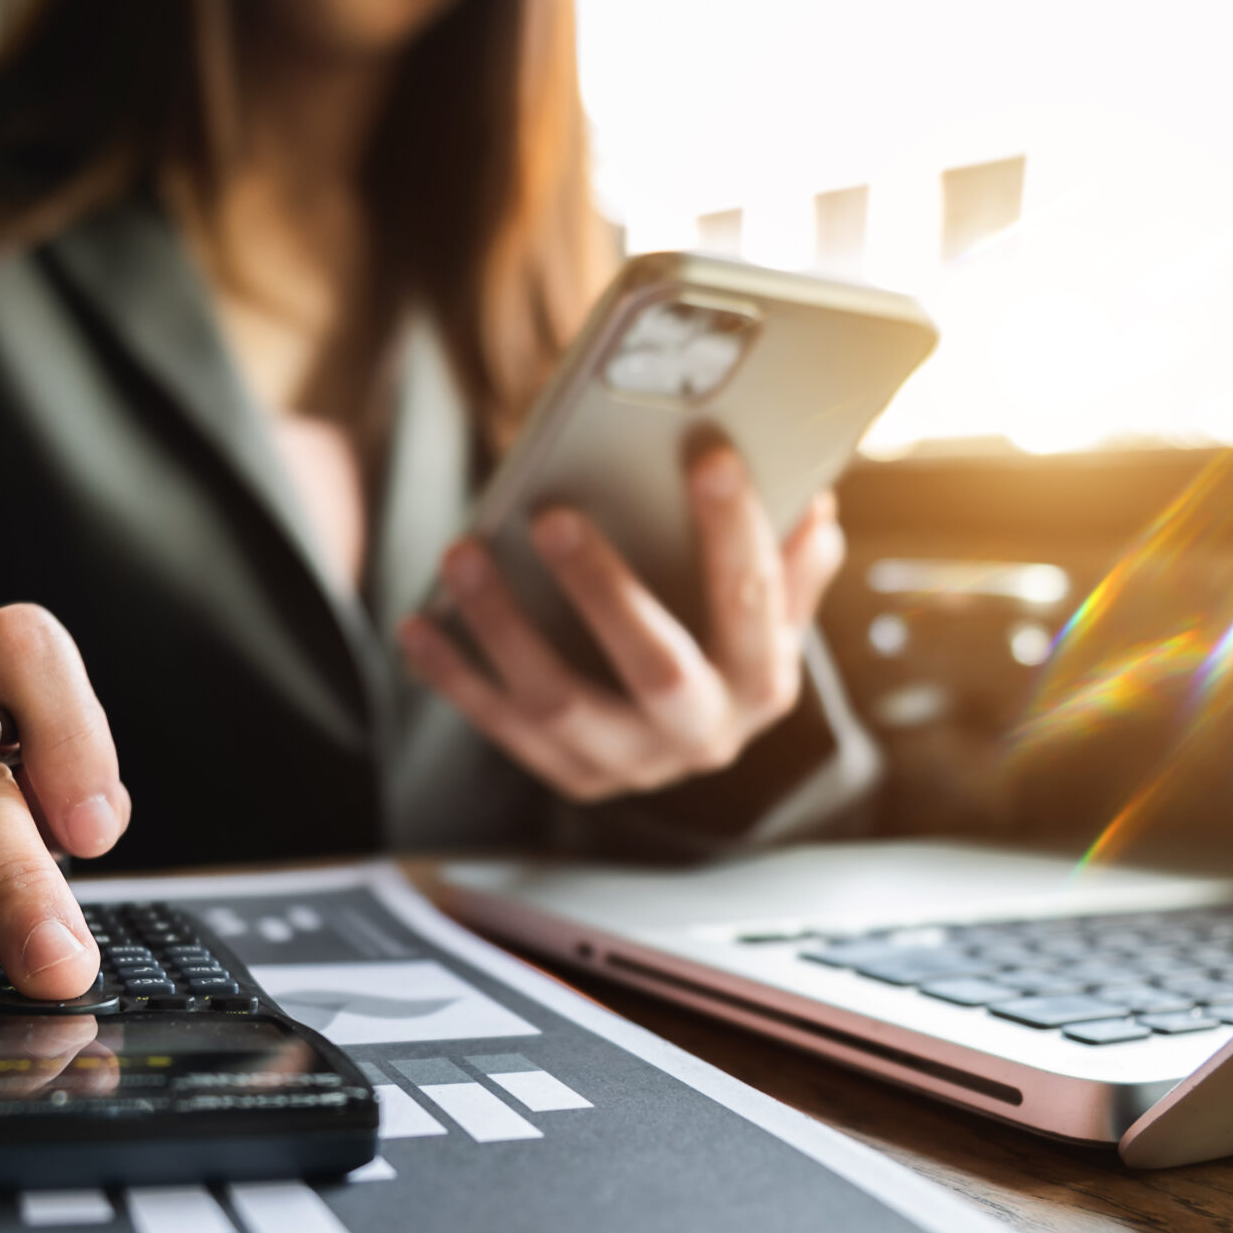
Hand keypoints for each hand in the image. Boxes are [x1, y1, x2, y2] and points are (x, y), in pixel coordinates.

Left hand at [396, 447, 844, 802]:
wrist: (686, 735)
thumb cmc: (723, 641)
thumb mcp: (769, 607)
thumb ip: (787, 560)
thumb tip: (814, 503)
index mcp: (763, 683)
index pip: (754, 603)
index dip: (736, 531)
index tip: (710, 457)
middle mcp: (703, 735)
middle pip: (654, 665)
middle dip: (602, 589)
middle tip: (552, 517)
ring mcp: (632, 764)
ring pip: (558, 702)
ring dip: (503, 626)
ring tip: (463, 555)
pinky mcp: (572, 775)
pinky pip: (501, 727)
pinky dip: (455, 676)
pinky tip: (418, 625)